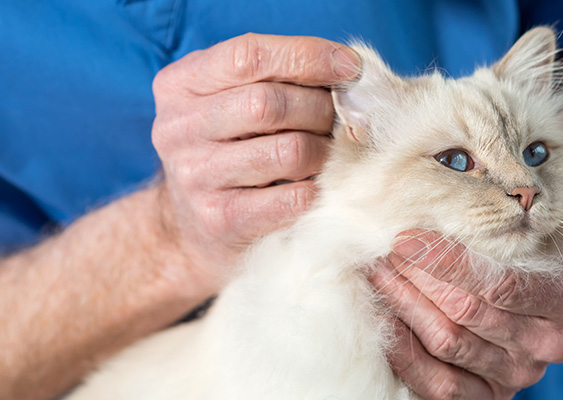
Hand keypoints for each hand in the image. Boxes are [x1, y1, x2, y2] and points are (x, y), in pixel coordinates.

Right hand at [150, 33, 359, 291]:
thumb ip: (278, 77)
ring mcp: (195, 176)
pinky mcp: (220, 219)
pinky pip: (292, 198)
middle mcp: (177, 128)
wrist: (194, 227)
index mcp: (180, 84)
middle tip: (339, 121)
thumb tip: (348, 70)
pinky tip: (317, 185)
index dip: (308, 56)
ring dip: (324, 151)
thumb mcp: (234, 100)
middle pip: (269, 103)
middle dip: (320, 109)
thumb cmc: (231, 148)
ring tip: (329, 153)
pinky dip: (317, 189)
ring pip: (289, 151)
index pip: (249, 55)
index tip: (351, 67)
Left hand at [370, 220, 562, 398]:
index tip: (407, 236)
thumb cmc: (545, 245)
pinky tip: (386, 317)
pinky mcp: (490, 396)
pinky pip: (440, 384)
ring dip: (405, 305)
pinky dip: (406, 351)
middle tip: (384, 249)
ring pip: (449, 343)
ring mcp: (519, 375)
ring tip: (379, 272)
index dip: (448, 261)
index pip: (502, 284)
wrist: (543, 281)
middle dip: (418, 277)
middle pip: (468, 312)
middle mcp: (550, 344)